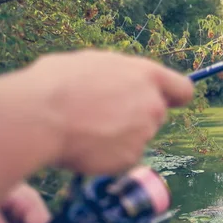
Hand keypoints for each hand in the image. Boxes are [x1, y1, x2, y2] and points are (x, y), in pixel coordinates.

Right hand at [20, 49, 194, 173]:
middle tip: (102, 114)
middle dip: (136, 116)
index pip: (182, 89)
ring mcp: (144, 134)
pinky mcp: (130, 158)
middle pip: (156, 114)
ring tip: (85, 129)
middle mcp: (152, 105)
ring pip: (137, 137)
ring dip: (119, 136)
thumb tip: (117, 83)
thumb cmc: (56, 85)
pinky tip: (84, 146)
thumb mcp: (90, 64)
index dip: (174, 96)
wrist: (40, 118)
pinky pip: (122, 157)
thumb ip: (117, 76)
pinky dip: (108, 155)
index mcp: (146, 75)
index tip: (168, 101)